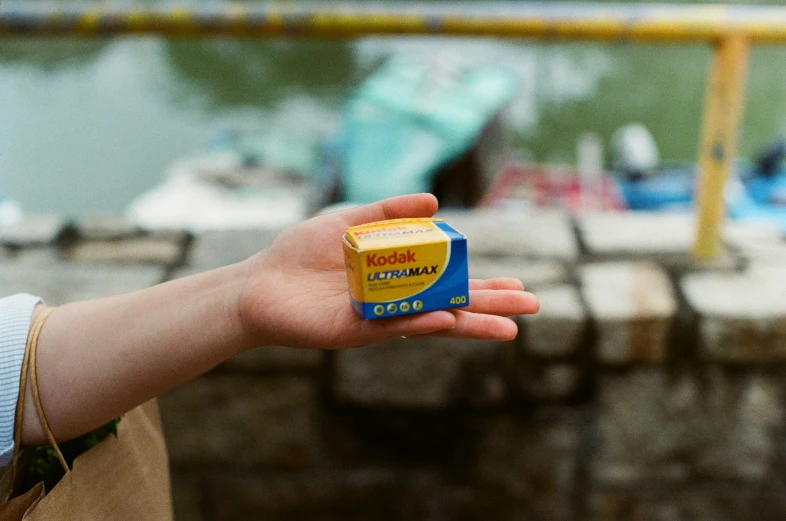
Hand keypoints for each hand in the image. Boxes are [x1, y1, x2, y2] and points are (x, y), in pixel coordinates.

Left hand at [237, 194, 538, 348]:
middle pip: (452, 305)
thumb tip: (435, 203)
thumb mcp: (349, 222)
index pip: (449, 283)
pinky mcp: (354, 331)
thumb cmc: (300, 254)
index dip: (482, 284)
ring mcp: (378, 319)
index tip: (516, 283)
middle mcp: (394, 302)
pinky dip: (421, 321)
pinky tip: (446, 318)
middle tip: (532, 307)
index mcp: (397, 278)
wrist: (258, 282)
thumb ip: (388, 213)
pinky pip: (393, 327)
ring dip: (468, 324)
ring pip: (431, 323)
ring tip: (508, 328)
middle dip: (491, 307)